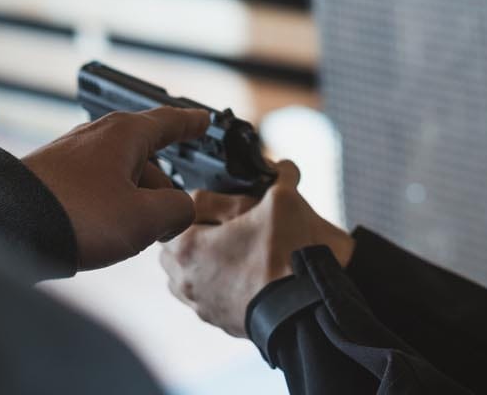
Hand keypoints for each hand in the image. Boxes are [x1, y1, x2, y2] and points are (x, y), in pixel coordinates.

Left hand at [22, 107, 210, 270]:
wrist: (5, 228)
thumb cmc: (77, 217)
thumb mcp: (145, 219)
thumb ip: (178, 211)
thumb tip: (180, 209)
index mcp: (126, 134)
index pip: (170, 122)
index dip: (191, 124)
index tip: (204, 121)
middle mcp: (98, 136)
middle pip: (146, 161)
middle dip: (157, 194)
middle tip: (159, 226)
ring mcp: (72, 156)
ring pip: (120, 179)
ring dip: (130, 206)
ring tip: (120, 238)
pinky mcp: (52, 177)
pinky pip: (94, 190)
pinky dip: (104, 209)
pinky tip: (94, 234)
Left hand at [161, 159, 354, 336]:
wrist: (309, 306)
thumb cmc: (289, 255)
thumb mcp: (283, 199)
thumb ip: (277, 175)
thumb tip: (276, 167)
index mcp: (188, 246)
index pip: (180, 207)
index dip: (204, 196)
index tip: (222, 195)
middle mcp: (185, 278)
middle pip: (177, 242)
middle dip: (197, 228)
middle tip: (225, 218)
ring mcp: (200, 303)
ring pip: (188, 272)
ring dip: (204, 257)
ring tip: (235, 246)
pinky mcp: (219, 320)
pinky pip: (207, 295)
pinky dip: (218, 281)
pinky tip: (245, 270)